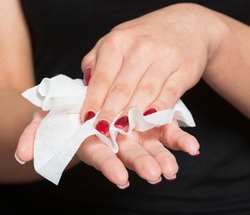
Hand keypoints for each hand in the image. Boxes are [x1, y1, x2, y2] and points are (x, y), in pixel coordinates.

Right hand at [15, 111, 198, 187]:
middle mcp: (114, 140)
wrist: (87, 98)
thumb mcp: (43, 120)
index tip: (119, 178)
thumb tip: (21, 155)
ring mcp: (133, 132)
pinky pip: (165, 130)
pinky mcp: (149, 122)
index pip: (99, 155)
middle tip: (155, 175)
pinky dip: (178, 139)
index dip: (107, 165)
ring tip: (174, 168)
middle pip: (128, 154)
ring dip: (163, 157)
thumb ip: (33, 136)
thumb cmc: (62, 113)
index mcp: (92, 141)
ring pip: (149, 146)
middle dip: (141, 164)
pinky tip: (192, 148)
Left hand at [80, 3, 223, 132]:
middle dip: (110, 113)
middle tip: (101, 131)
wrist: (186, 25)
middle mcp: (140, 48)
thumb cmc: (145, 38)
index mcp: (118, 42)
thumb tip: (86, 86)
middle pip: (122, 89)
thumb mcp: (116, 40)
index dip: (93, 101)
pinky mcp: (184, 70)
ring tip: (121, 130)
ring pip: (144, 92)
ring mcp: (164, 58)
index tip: (86, 120)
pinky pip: (169, 93)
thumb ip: (97, 61)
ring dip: (132, 115)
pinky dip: (159, 108)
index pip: (102, 78)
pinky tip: (149, 120)